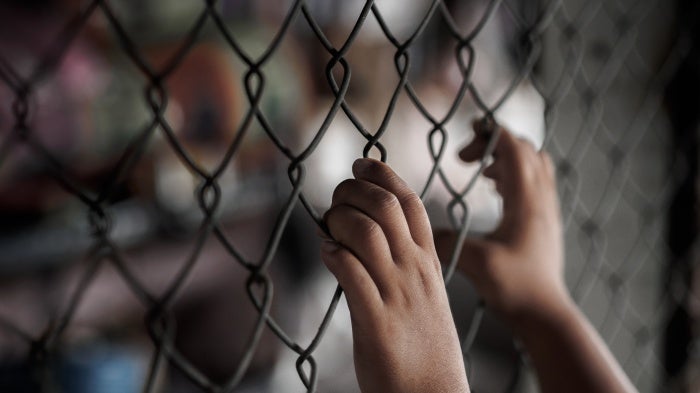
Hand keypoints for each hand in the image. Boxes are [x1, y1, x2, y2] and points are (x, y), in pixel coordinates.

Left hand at [321, 158, 469, 392]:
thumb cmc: (424, 347)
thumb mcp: (424, 297)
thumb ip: (403, 265)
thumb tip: (365, 238)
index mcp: (429, 263)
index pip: (411, 202)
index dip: (383, 175)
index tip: (361, 163)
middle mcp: (416, 272)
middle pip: (386, 207)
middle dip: (354, 190)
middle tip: (336, 196)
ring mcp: (398, 295)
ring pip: (366, 233)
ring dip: (339, 219)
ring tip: (328, 226)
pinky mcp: (376, 322)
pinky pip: (350, 273)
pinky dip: (332, 253)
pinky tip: (326, 252)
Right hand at [435, 120, 566, 324]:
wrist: (544, 313)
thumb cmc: (514, 288)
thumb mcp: (476, 263)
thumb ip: (446, 242)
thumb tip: (419, 228)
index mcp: (526, 201)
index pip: (513, 147)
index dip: (488, 135)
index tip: (462, 147)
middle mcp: (541, 199)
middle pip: (525, 148)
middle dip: (494, 144)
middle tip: (466, 159)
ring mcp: (546, 209)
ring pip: (533, 163)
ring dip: (507, 158)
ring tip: (482, 173)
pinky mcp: (545, 221)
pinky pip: (535, 181)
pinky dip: (515, 175)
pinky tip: (494, 193)